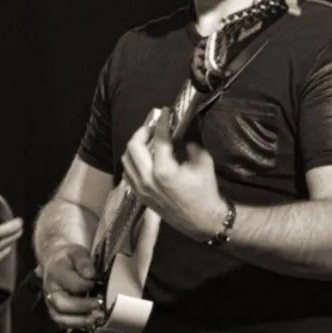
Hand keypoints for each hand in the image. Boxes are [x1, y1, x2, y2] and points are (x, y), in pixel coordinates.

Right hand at [41, 243, 103, 327]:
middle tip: (99, 304)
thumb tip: (90, 275)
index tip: (96, 282)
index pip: (72, 284)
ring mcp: (50, 301)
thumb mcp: (77, 252)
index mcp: (55, 272)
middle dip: (83, 307)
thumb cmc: (69, 257)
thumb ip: (83, 262)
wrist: (54, 260)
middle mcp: (50, 289)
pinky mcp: (54, 309)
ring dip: (80, 320)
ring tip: (96, 317)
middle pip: (63, 304)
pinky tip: (89, 321)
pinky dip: (75, 324)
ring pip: (61, 317)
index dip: (87, 285)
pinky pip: (62, 322)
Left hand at [121, 107, 226, 239]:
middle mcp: (147, 179)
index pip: (159, 139)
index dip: (162, 122)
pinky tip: (143, 156)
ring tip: (148, 139)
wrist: (202, 220)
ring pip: (126, 159)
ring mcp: (140, 189)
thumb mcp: (203, 162)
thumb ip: (189, 144)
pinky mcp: (139, 195)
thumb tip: (179, 131)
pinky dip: (132, 161)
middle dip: (142, 131)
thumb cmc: (205, 191)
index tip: (164, 111)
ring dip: (135, 146)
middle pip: (133, 146)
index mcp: (164, 171)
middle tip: (153, 126)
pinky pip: (127, 173)